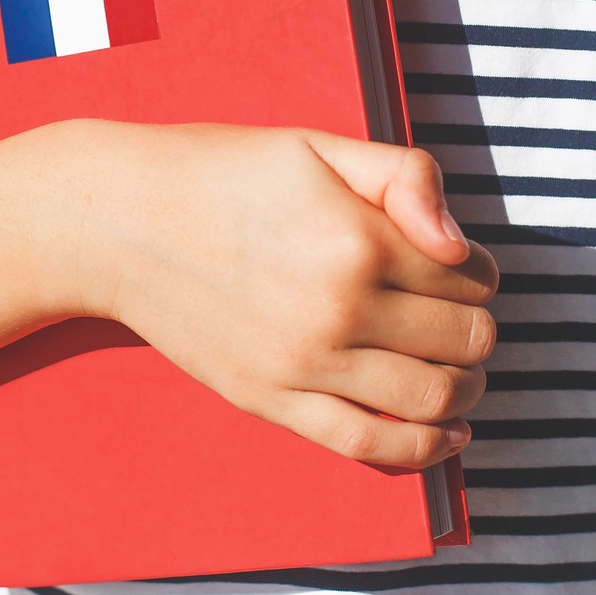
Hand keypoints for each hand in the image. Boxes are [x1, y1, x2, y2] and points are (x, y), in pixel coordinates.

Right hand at [46, 119, 498, 468]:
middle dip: (475, 327)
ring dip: (466, 387)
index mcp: (358, 238)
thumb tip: (460, 246)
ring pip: (431, 398)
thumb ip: (405, 177)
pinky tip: (448, 435)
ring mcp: (303, 363)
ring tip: (460, 369)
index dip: (476, 269)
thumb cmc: (222, 171)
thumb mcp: (318, 145)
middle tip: (457, 313)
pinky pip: (368, 445)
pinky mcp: (269, 401)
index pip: (469, 276)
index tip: (456, 264)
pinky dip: (424, 449)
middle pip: (463, 340)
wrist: (120, 220)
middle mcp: (338, 309)